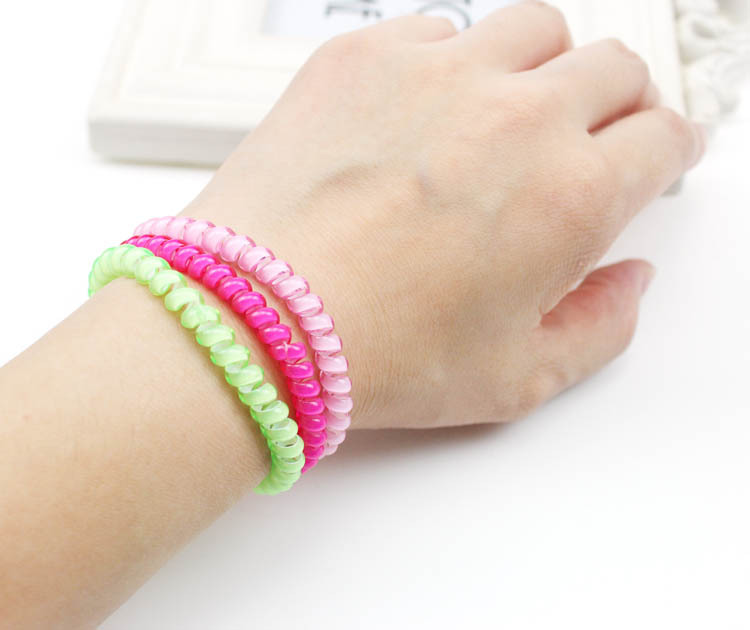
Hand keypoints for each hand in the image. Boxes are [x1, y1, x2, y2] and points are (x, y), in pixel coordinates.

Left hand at [188, 2, 703, 429]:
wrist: (254, 321)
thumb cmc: (375, 355)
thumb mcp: (516, 379)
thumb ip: (600, 327)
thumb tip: (628, 282)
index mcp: (570, 196)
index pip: (662, 138)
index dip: (667, 151)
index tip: (655, 157)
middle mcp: (516, 116)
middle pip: (614, 69)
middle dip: (622, 103)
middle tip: (597, 133)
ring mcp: (437, 73)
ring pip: (536, 29)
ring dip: (547, 65)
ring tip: (517, 111)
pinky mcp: (362, 56)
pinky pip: (439, 28)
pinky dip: (453, 60)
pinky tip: (429, 108)